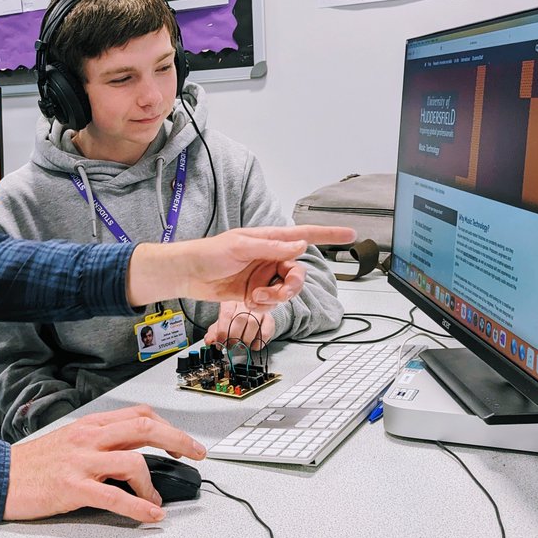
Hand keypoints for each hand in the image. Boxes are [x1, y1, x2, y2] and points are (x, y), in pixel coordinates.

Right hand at [3, 405, 204, 523]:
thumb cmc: (32, 463)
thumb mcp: (69, 441)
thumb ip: (99, 443)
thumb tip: (132, 454)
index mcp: (90, 425)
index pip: (139, 414)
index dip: (167, 426)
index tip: (182, 442)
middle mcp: (89, 438)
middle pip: (145, 428)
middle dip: (178, 441)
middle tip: (196, 455)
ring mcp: (81, 461)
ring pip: (133, 460)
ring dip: (154, 483)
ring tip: (156, 500)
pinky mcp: (72, 487)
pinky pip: (113, 496)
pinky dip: (138, 507)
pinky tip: (150, 515)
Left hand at [126, 224, 355, 311]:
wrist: (187, 274)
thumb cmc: (208, 253)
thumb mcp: (240, 246)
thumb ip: (271, 247)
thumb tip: (300, 244)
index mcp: (269, 239)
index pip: (305, 235)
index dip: (328, 234)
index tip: (350, 234)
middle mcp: (270, 257)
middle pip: (298, 273)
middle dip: (292, 285)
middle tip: (280, 291)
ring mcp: (263, 276)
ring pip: (287, 291)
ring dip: (275, 297)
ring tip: (255, 296)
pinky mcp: (255, 292)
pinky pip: (271, 303)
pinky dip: (263, 304)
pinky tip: (248, 300)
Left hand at [202, 301, 275, 349]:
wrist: (252, 317)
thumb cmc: (234, 320)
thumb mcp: (221, 325)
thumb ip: (213, 333)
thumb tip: (209, 341)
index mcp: (231, 300)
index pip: (226, 314)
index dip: (223, 331)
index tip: (220, 343)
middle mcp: (246, 302)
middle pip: (240, 319)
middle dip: (233, 337)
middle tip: (230, 346)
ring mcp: (259, 310)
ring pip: (253, 324)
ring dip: (245, 340)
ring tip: (241, 345)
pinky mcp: (270, 319)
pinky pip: (265, 331)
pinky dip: (258, 342)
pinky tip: (252, 345)